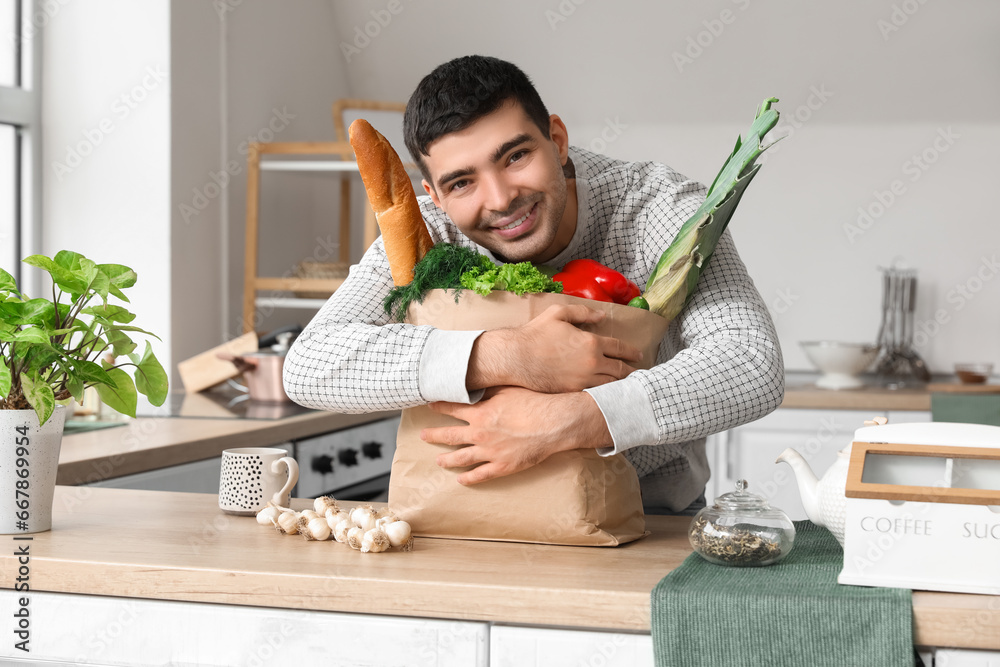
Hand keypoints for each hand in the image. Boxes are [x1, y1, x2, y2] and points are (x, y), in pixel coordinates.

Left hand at [423, 386, 612, 484]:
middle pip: (450, 435)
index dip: (439, 406)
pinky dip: (468, 478)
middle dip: (434, 435)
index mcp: (480, 413)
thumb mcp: (508, 389)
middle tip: (423, 436)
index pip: (453, 408)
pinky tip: (461, 479)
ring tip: (438, 461)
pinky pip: (480, 475)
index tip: (430, 405)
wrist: (552, 423)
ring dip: (447, 459)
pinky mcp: (502, 466)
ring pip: (461, 458)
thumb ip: (489, 390)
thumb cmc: (534, 403)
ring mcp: (490, 452)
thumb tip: (477, 385)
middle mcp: (480, 433)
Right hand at [467, 304, 641, 393]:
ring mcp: (583, 380)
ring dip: (620, 384)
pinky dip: (604, 393)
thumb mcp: (559, 313)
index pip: (619, 348)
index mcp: (592, 342)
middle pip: (619, 369)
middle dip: (631, 371)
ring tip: (626, 385)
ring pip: (610, 385)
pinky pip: (594, 394)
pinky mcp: (573, 391)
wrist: (517, 358)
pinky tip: (607, 394)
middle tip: (638, 373)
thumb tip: (601, 317)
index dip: (631, 352)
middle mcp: (592, 363)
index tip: (639, 354)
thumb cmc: (535, 334)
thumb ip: (583, 313)